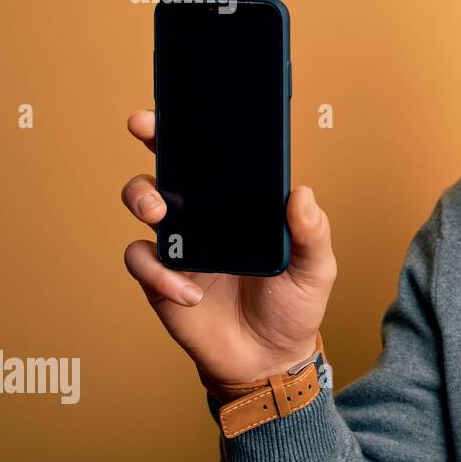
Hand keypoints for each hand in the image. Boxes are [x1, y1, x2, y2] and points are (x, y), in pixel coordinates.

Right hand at [121, 110, 337, 383]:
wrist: (270, 358)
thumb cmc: (293, 306)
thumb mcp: (316, 269)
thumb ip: (312, 233)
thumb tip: (303, 193)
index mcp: (243, 204)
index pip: (218, 157)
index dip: (198, 128)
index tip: (185, 103)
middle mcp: (206, 215)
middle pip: (170, 165)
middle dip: (153, 140)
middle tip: (146, 131)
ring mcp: (181, 243)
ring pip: (144, 202)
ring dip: (143, 197)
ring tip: (160, 214)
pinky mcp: (161, 278)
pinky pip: (143, 261)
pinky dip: (158, 273)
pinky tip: (189, 291)